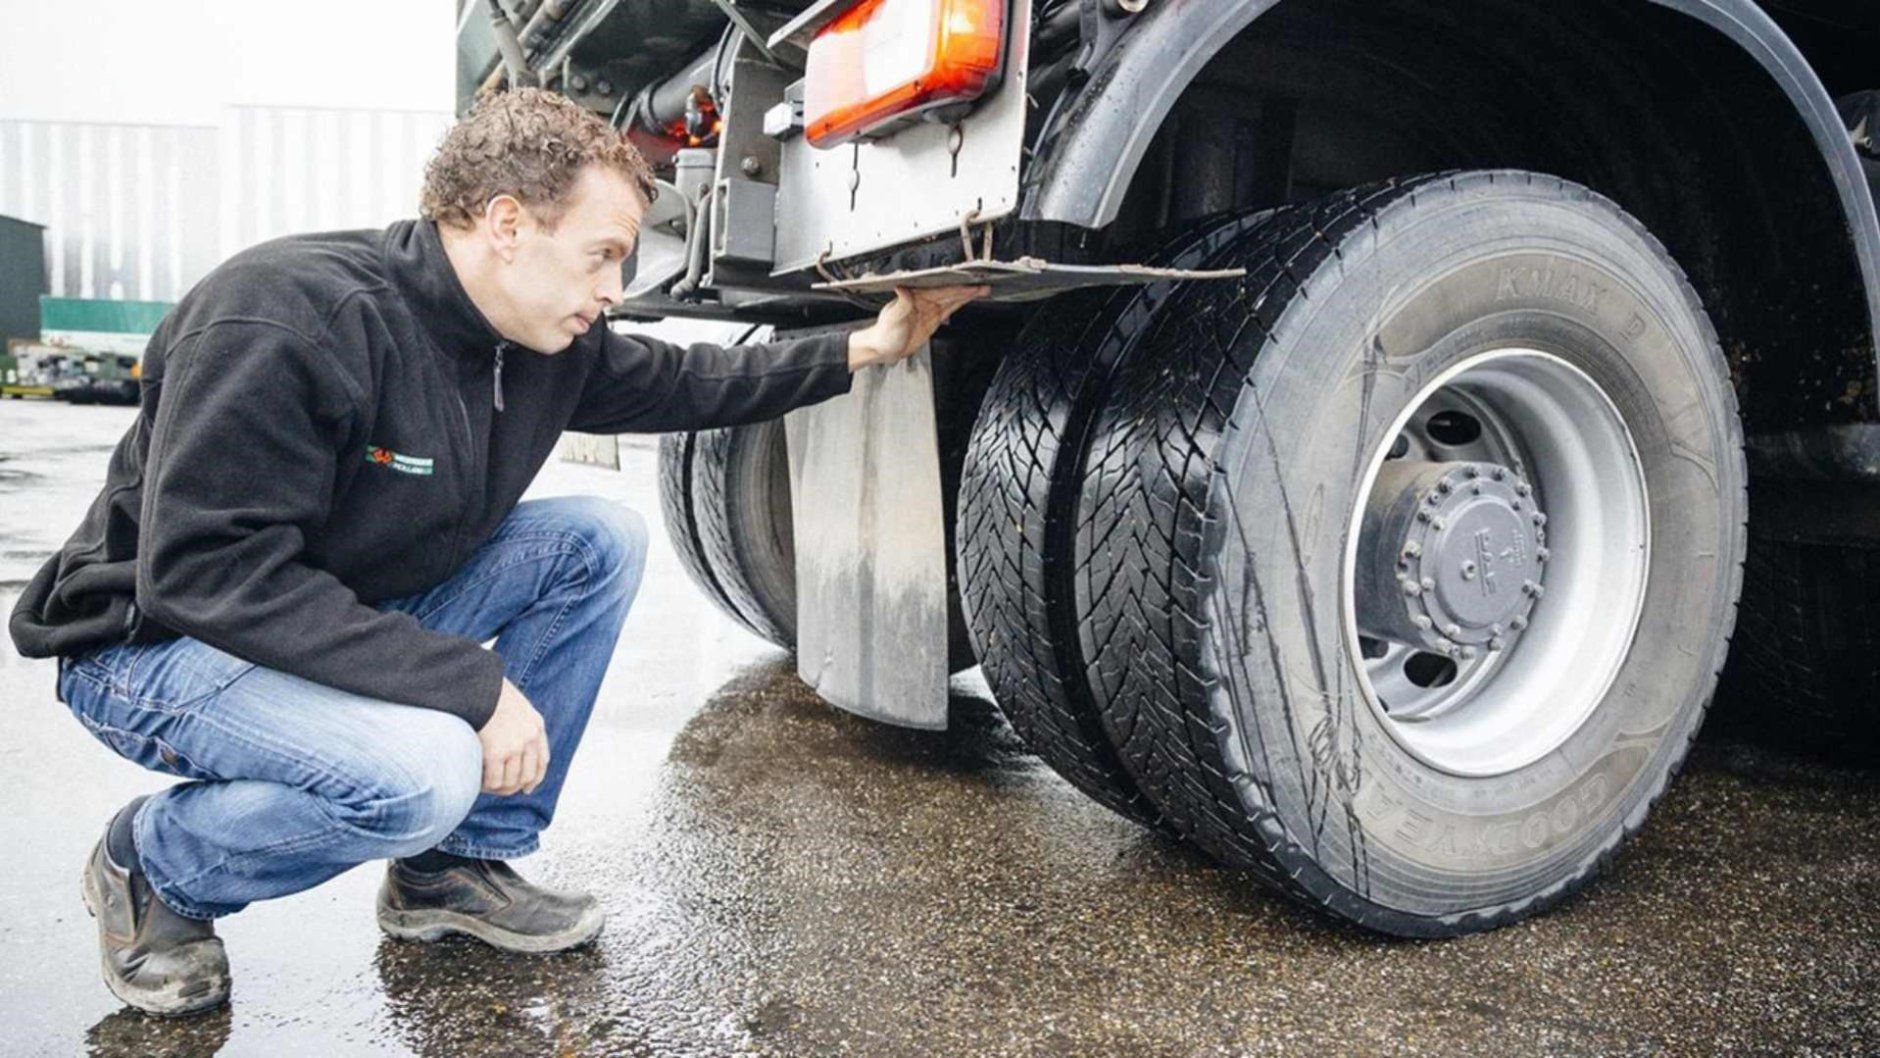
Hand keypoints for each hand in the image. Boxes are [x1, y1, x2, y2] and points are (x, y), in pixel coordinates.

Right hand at [478, 679, 548, 795]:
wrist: (475, 684)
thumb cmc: (486, 691)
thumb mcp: (513, 704)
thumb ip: (517, 722)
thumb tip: (508, 742)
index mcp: (535, 724)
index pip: (542, 760)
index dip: (535, 778)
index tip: (527, 788)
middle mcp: (529, 737)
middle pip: (527, 775)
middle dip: (513, 787)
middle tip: (498, 789)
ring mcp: (514, 746)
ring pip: (510, 782)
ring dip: (497, 787)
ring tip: (484, 784)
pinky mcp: (496, 753)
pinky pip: (493, 781)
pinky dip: (485, 786)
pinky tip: (477, 782)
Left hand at [846, 285, 990, 369]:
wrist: (883, 348)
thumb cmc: (884, 333)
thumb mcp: (893, 316)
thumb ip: (902, 303)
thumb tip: (903, 289)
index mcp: (916, 297)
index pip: (941, 291)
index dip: (957, 288)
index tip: (970, 284)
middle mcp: (924, 301)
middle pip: (950, 293)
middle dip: (967, 289)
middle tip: (983, 286)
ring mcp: (928, 310)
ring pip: (951, 300)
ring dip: (966, 295)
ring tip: (982, 290)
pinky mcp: (931, 320)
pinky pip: (948, 309)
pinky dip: (959, 304)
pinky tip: (967, 300)